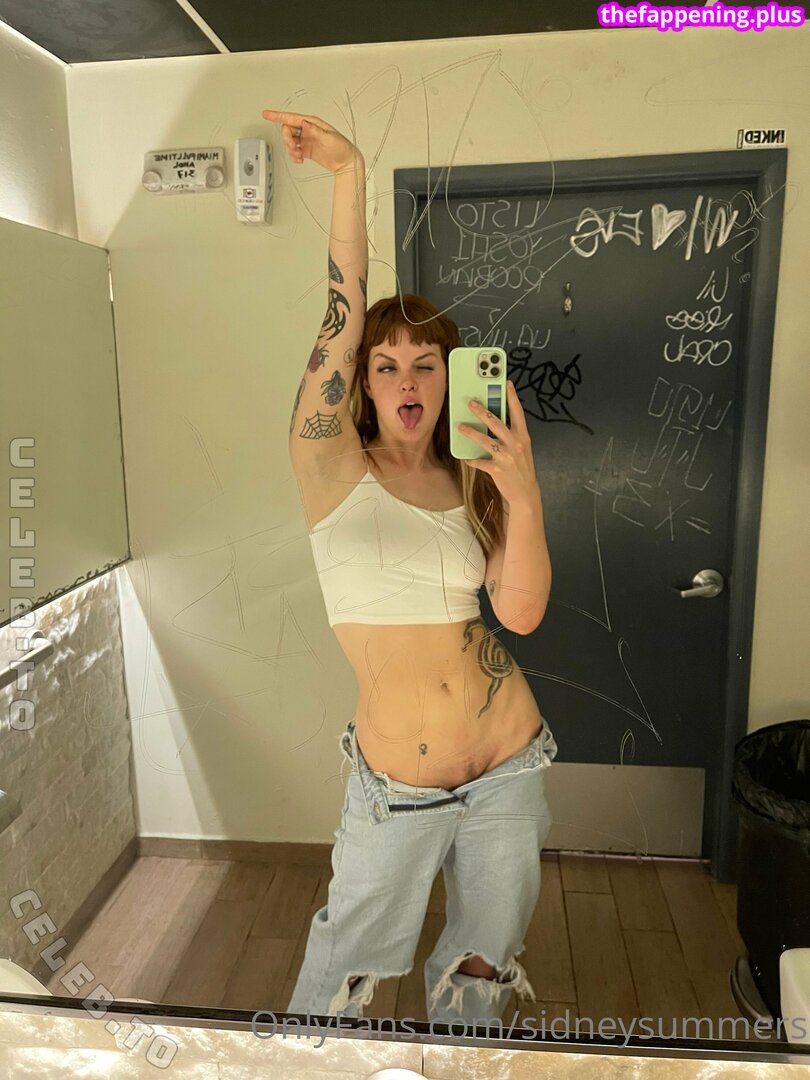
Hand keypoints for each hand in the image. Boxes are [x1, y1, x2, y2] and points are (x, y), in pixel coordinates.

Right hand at [261, 109, 362, 173]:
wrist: (346, 162)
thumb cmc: (342, 148)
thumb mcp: (329, 138)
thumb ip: (315, 131)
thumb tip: (304, 123)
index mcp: (312, 123)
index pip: (291, 118)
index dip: (277, 116)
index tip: (266, 114)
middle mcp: (308, 130)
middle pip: (288, 130)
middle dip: (287, 139)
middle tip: (293, 148)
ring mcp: (307, 140)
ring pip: (290, 141)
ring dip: (291, 150)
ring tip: (299, 157)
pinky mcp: (307, 150)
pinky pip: (294, 151)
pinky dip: (294, 156)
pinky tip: (299, 159)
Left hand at [458, 381, 539, 507]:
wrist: (525, 493)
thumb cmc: (522, 469)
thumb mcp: (522, 449)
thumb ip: (511, 436)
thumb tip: (494, 422)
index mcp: (523, 437)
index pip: (518, 412)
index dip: (512, 397)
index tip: (506, 384)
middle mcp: (516, 444)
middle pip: (496, 422)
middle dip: (482, 411)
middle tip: (471, 403)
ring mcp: (506, 457)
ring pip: (485, 440)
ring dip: (471, 432)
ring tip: (460, 427)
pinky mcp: (497, 469)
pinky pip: (480, 462)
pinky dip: (472, 460)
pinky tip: (466, 458)